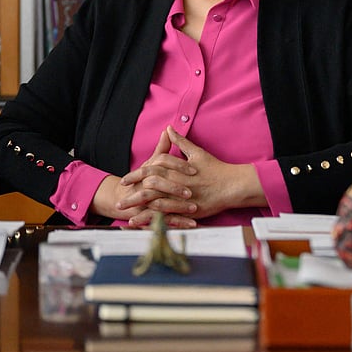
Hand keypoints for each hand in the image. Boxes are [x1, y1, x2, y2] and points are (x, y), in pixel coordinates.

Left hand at [121, 127, 265, 222]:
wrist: (232, 184)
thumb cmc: (215, 168)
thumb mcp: (197, 152)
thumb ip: (180, 142)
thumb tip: (169, 128)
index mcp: (176, 169)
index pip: (150, 170)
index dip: (136, 175)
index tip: (125, 180)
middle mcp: (175, 183)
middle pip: (148, 188)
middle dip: (132, 194)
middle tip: (119, 200)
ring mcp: (180, 198)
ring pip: (154, 203)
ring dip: (138, 208)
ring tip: (124, 213)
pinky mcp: (186, 211)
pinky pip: (165, 216)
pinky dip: (151, 220)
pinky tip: (140, 223)